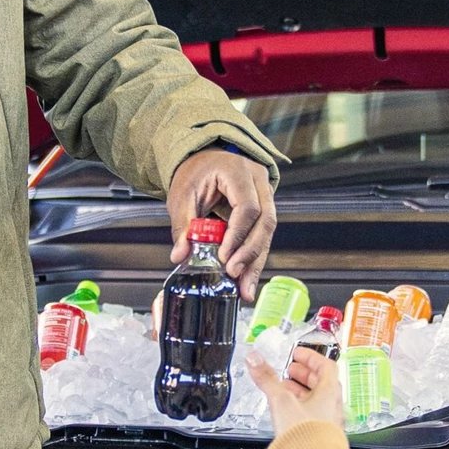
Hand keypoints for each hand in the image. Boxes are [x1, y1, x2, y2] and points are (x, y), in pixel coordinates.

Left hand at [167, 148, 275, 302]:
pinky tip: (246, 279)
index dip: (237, 235)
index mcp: (238, 171)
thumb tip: (180, 254)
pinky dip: (253, 258)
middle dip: (250, 253)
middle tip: (234, 275)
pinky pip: (262, 236)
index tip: (223, 256)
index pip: (247, 207)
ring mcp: (265, 194)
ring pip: (268, 232)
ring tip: (245, 288)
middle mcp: (258, 181)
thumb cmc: (195, 172)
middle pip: (265, 221)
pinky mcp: (263, 209)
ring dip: (255, 262)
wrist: (203, 159)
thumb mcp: (182, 195)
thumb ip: (183, 225)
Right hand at [247, 345, 344, 434]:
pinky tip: (288, 414)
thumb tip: (255, 360)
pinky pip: (313, 416)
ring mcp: (328, 422)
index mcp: (329, 393)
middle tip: (291, 370)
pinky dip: (300, 409)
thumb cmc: (306, 435)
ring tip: (285, 390)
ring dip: (301, 392)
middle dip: (304, 374)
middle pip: (321, 383)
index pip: (326, 366)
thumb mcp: (281, 401)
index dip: (311, 357)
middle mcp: (333, 406)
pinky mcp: (320, 436)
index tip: (298, 354)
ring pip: (317, 400)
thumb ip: (267, 379)